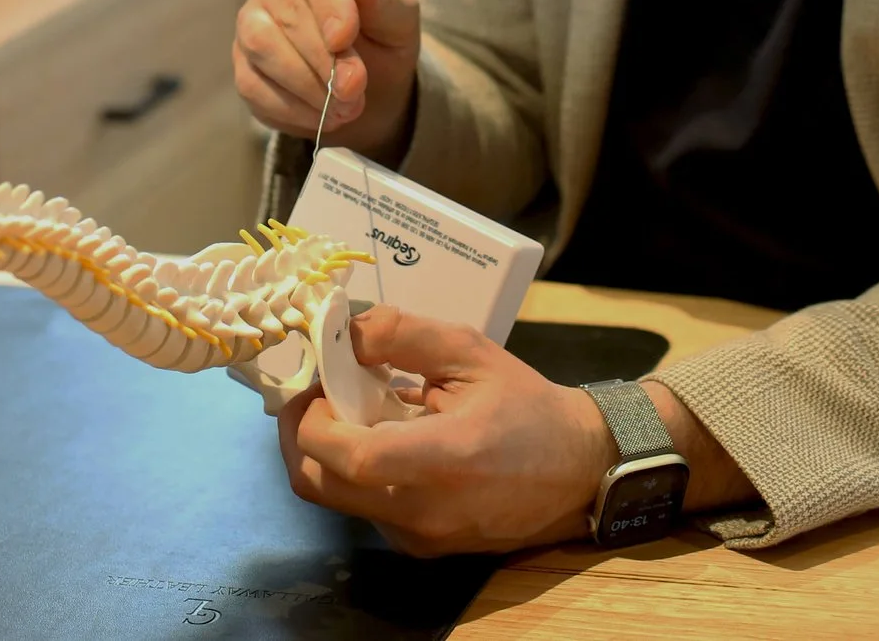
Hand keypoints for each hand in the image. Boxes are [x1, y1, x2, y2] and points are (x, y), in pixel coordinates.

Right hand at [232, 0, 419, 154]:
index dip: (329, 1)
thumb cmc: (385, 32)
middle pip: (286, 10)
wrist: (370, 80)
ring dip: (305, 83)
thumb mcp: (400, 16)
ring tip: (345, 106)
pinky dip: (291, 108)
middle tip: (354, 89)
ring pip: (261, 45)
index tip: (345, 38)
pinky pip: (253, 85)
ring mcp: (251, 18)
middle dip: (323, 57)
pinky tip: (323, 117)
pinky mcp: (242, 62)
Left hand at [277, 308, 611, 555]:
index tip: (317, 383)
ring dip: (328, 454)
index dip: (314, 420)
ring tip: (357, 413)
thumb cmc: (526, 406)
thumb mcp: (473, 353)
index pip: (351, 455)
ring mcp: (417, 537)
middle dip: (302, 436)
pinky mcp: (418, 548)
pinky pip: (364, 510)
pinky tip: (388, 442)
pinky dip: (357, 474)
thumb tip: (344, 330)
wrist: (576, 471)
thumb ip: (405, 335)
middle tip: (318, 395)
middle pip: (319, 485)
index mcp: (445, 458)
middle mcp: (423, 510)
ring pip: (336, 500)